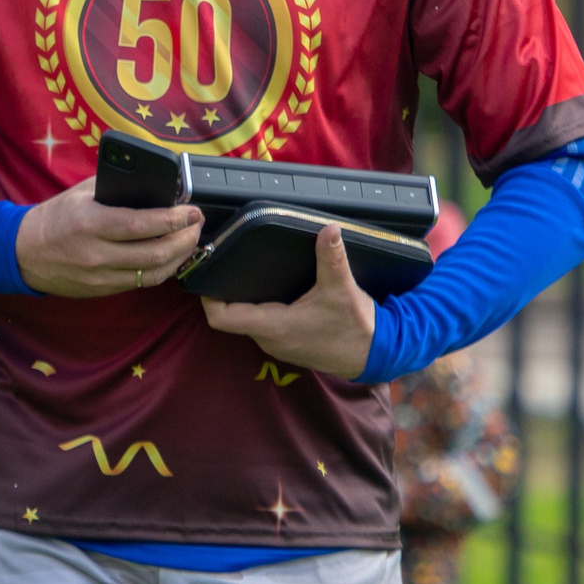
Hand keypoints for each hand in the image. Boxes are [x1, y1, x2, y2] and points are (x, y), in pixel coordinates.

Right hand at [13, 177, 202, 296]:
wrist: (24, 252)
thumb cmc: (55, 217)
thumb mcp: (81, 193)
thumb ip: (116, 187)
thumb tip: (155, 184)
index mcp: (91, 222)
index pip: (142, 225)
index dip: (173, 219)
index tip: (192, 210)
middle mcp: (97, 253)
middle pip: (155, 253)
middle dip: (185, 238)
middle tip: (197, 224)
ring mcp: (101, 276)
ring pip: (154, 273)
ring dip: (180, 257)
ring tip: (190, 240)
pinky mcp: (103, 290)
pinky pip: (142, 283)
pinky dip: (162, 269)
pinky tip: (171, 256)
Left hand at [199, 224, 377, 377]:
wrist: (377, 355)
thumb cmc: (357, 327)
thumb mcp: (343, 290)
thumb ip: (332, 258)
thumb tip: (329, 229)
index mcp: (274, 327)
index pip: (222, 318)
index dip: (208, 297)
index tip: (206, 273)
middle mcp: (269, 340)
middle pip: (230, 316)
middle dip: (223, 291)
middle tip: (222, 262)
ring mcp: (277, 345)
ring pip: (245, 320)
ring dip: (240, 300)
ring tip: (239, 270)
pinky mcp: (286, 344)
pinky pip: (259, 325)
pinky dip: (256, 308)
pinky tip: (263, 288)